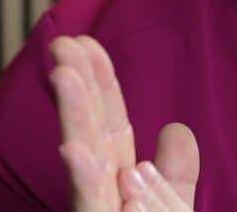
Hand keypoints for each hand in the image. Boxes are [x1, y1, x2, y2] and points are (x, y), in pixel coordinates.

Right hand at [49, 35, 199, 210]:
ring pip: (85, 163)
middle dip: (76, 86)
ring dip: (74, 117)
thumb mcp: (171, 208)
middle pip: (90, 132)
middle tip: (61, 43)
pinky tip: (71, 149)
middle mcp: (102, 192)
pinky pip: (92, 206)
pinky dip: (84, 180)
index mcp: (118, 178)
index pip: (108, 120)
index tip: (85, 41)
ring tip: (63, 75)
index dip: (99, 81)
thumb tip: (175, 128)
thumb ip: (175, 172)